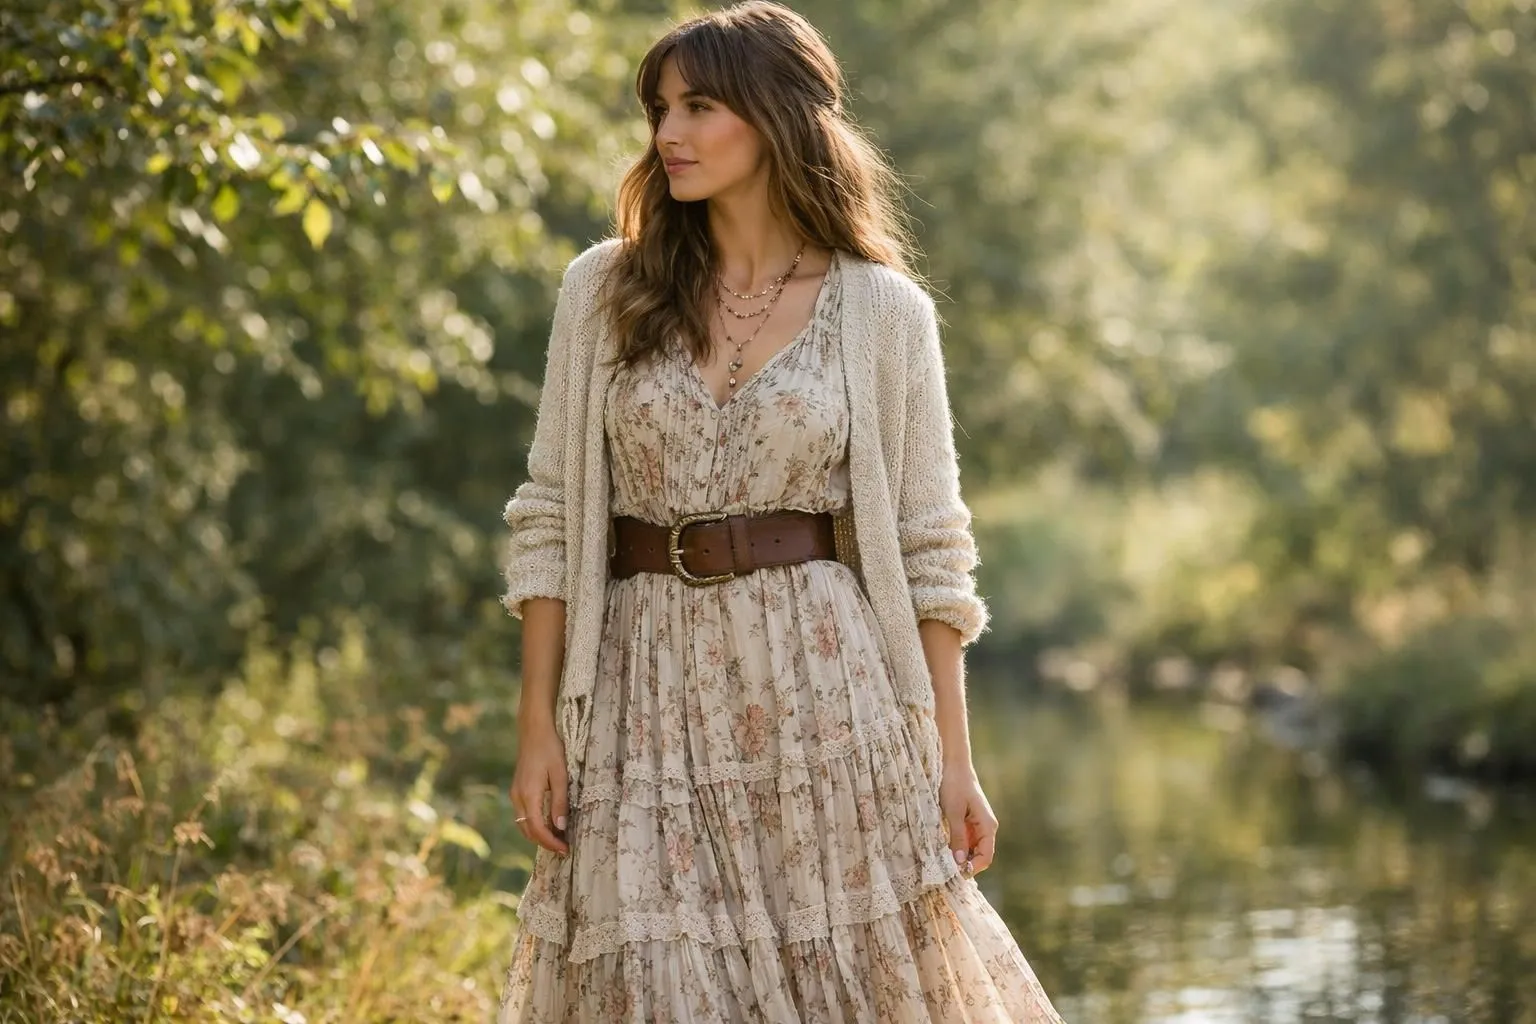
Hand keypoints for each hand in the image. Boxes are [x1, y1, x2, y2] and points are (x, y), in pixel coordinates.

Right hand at [509, 719, 568, 855]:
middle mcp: (518, 797)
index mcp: (528, 795)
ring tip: (558, 839)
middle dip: (545, 842)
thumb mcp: (560, 775)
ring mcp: (515, 794)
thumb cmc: (550, 749)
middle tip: (563, 848)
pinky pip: (523, 815)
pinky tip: (549, 823)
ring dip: (539, 835)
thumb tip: (561, 827)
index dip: (550, 842)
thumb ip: (560, 802)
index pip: (537, 829)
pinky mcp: (517, 790)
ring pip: (524, 825)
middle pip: (528, 831)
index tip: (565, 849)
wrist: (534, 731)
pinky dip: (534, 824)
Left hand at [938, 762, 998, 876]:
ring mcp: (976, 825)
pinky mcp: (967, 821)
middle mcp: (985, 827)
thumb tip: (960, 863)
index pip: (985, 857)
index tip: (954, 874)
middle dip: (964, 865)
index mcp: (988, 826)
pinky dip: (955, 847)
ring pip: (970, 849)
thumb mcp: (954, 812)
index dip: (971, 868)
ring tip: (941, 862)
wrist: (952, 762)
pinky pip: (963, 841)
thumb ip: (957, 837)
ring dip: (959, 857)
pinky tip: (942, 849)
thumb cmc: (954, 784)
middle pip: (978, 856)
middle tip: (944, 871)